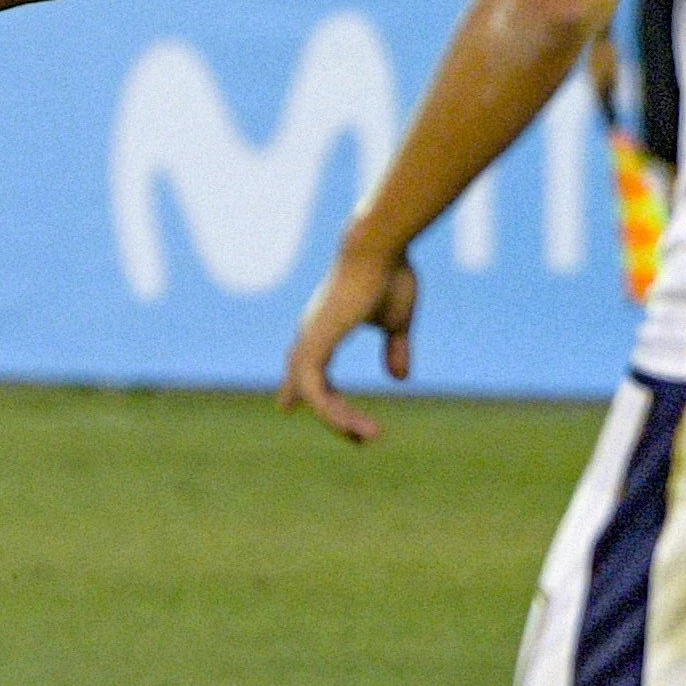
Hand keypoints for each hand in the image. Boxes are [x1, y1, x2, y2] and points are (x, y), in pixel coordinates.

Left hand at [279, 241, 419, 443]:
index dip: (301, 389)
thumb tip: (399, 378)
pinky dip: (330, 411)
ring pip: (314, 395)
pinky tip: (350, 427)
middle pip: (310, 386)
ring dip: (339, 419)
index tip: (286, 408)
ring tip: (368, 437)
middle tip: (359, 438)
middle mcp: (311, 336)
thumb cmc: (390, 274)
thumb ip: (396, 348)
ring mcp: (310, 341)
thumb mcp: (397, 320)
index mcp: (326, 328)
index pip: (309, 366)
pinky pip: (315, 390)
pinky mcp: (315, 344)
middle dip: (332, 413)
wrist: (380, 247)